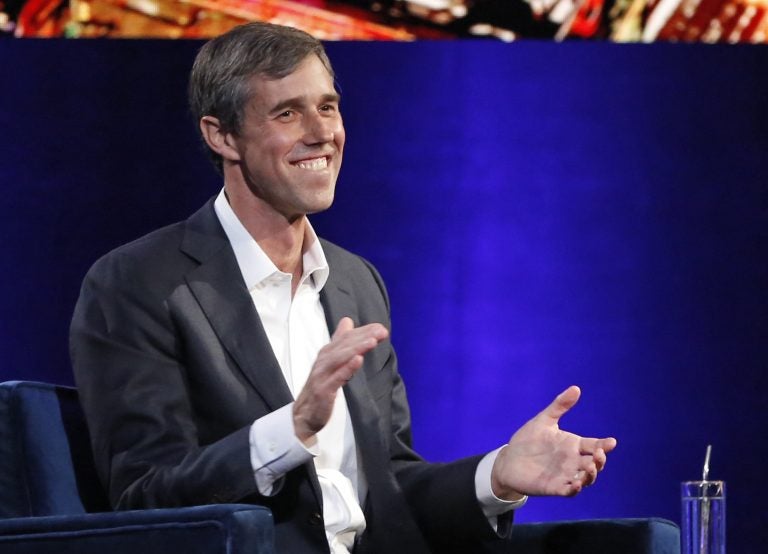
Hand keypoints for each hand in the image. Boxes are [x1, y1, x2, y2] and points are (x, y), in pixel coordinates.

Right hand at [293, 317, 387, 442]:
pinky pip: (337, 377)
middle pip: (345, 345)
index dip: (363, 332)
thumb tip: (347, 321)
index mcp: (328, 353)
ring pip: (341, 358)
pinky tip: (358, 360)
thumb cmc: (321, 385)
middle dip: (364, 337)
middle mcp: (324, 360)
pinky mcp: (323, 389)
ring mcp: (323, 374)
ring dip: (357, 348)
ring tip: (372, 341)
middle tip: (382, 331)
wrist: (305, 413)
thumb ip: (340, 341)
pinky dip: (347, 368)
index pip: (347, 338)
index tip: (380, 328)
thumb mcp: (331, 360)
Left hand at [490, 385, 616, 498]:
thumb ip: (559, 406)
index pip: (593, 445)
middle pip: (594, 464)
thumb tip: (576, 388)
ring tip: (590, 468)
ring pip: (585, 479)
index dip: (604, 445)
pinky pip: (569, 492)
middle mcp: (572, 461)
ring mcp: (564, 475)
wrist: (509, 459)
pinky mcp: (554, 488)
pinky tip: (576, 484)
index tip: (611, 442)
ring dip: (590, 476)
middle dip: (600, 460)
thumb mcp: (544, 420)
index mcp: (573, 445)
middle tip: (598, 454)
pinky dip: (574, 489)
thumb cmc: (528, 439)